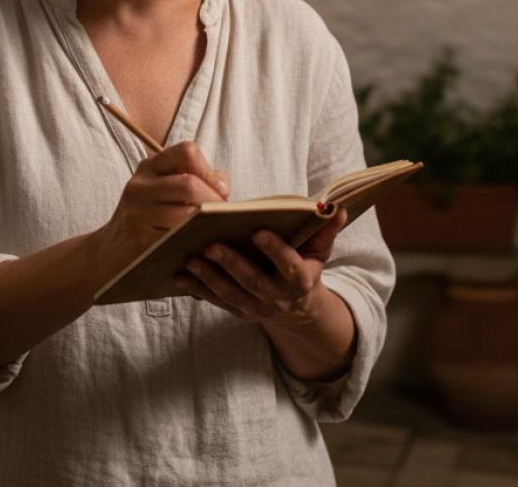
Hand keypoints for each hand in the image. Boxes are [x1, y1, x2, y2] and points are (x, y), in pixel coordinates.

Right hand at [93, 141, 229, 276]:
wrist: (108, 254)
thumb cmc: (147, 221)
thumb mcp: (163, 193)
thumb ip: (195, 182)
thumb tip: (224, 187)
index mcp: (150, 167)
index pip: (187, 152)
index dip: (210, 171)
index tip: (223, 193)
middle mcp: (140, 185)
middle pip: (190, 185)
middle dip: (214, 203)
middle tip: (225, 219)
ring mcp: (137, 212)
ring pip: (186, 214)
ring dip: (207, 225)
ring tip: (216, 233)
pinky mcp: (139, 239)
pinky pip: (177, 238)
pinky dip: (194, 242)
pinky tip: (200, 248)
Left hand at [173, 206, 348, 324]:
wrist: (298, 308)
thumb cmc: (305, 266)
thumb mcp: (319, 250)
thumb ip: (326, 229)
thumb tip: (337, 206)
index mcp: (300, 280)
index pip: (289, 265)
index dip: (275, 249)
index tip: (258, 230)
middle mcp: (277, 298)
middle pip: (253, 281)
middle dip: (231, 264)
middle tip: (210, 244)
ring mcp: (256, 308)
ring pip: (230, 294)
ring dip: (208, 277)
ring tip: (190, 258)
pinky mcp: (238, 311)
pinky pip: (215, 301)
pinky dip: (197, 289)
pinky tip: (179, 275)